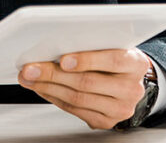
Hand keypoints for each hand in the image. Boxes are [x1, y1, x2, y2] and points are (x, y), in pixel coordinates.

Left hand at [18, 48, 150, 128]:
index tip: (63, 59)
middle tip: (31, 68)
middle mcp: (131, 88)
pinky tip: (42, 88)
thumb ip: (90, 45)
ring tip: (30, 78)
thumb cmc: (113, 58)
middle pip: (88, 82)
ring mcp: (120, 108)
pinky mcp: (106, 121)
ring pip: (78, 98)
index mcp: (136, 64)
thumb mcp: (109, 46)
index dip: (86, 60)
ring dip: (48, 87)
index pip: (113, 60)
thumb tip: (52, 45)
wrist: (127, 81)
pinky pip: (74, 110)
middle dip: (53, 74)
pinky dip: (54, 98)